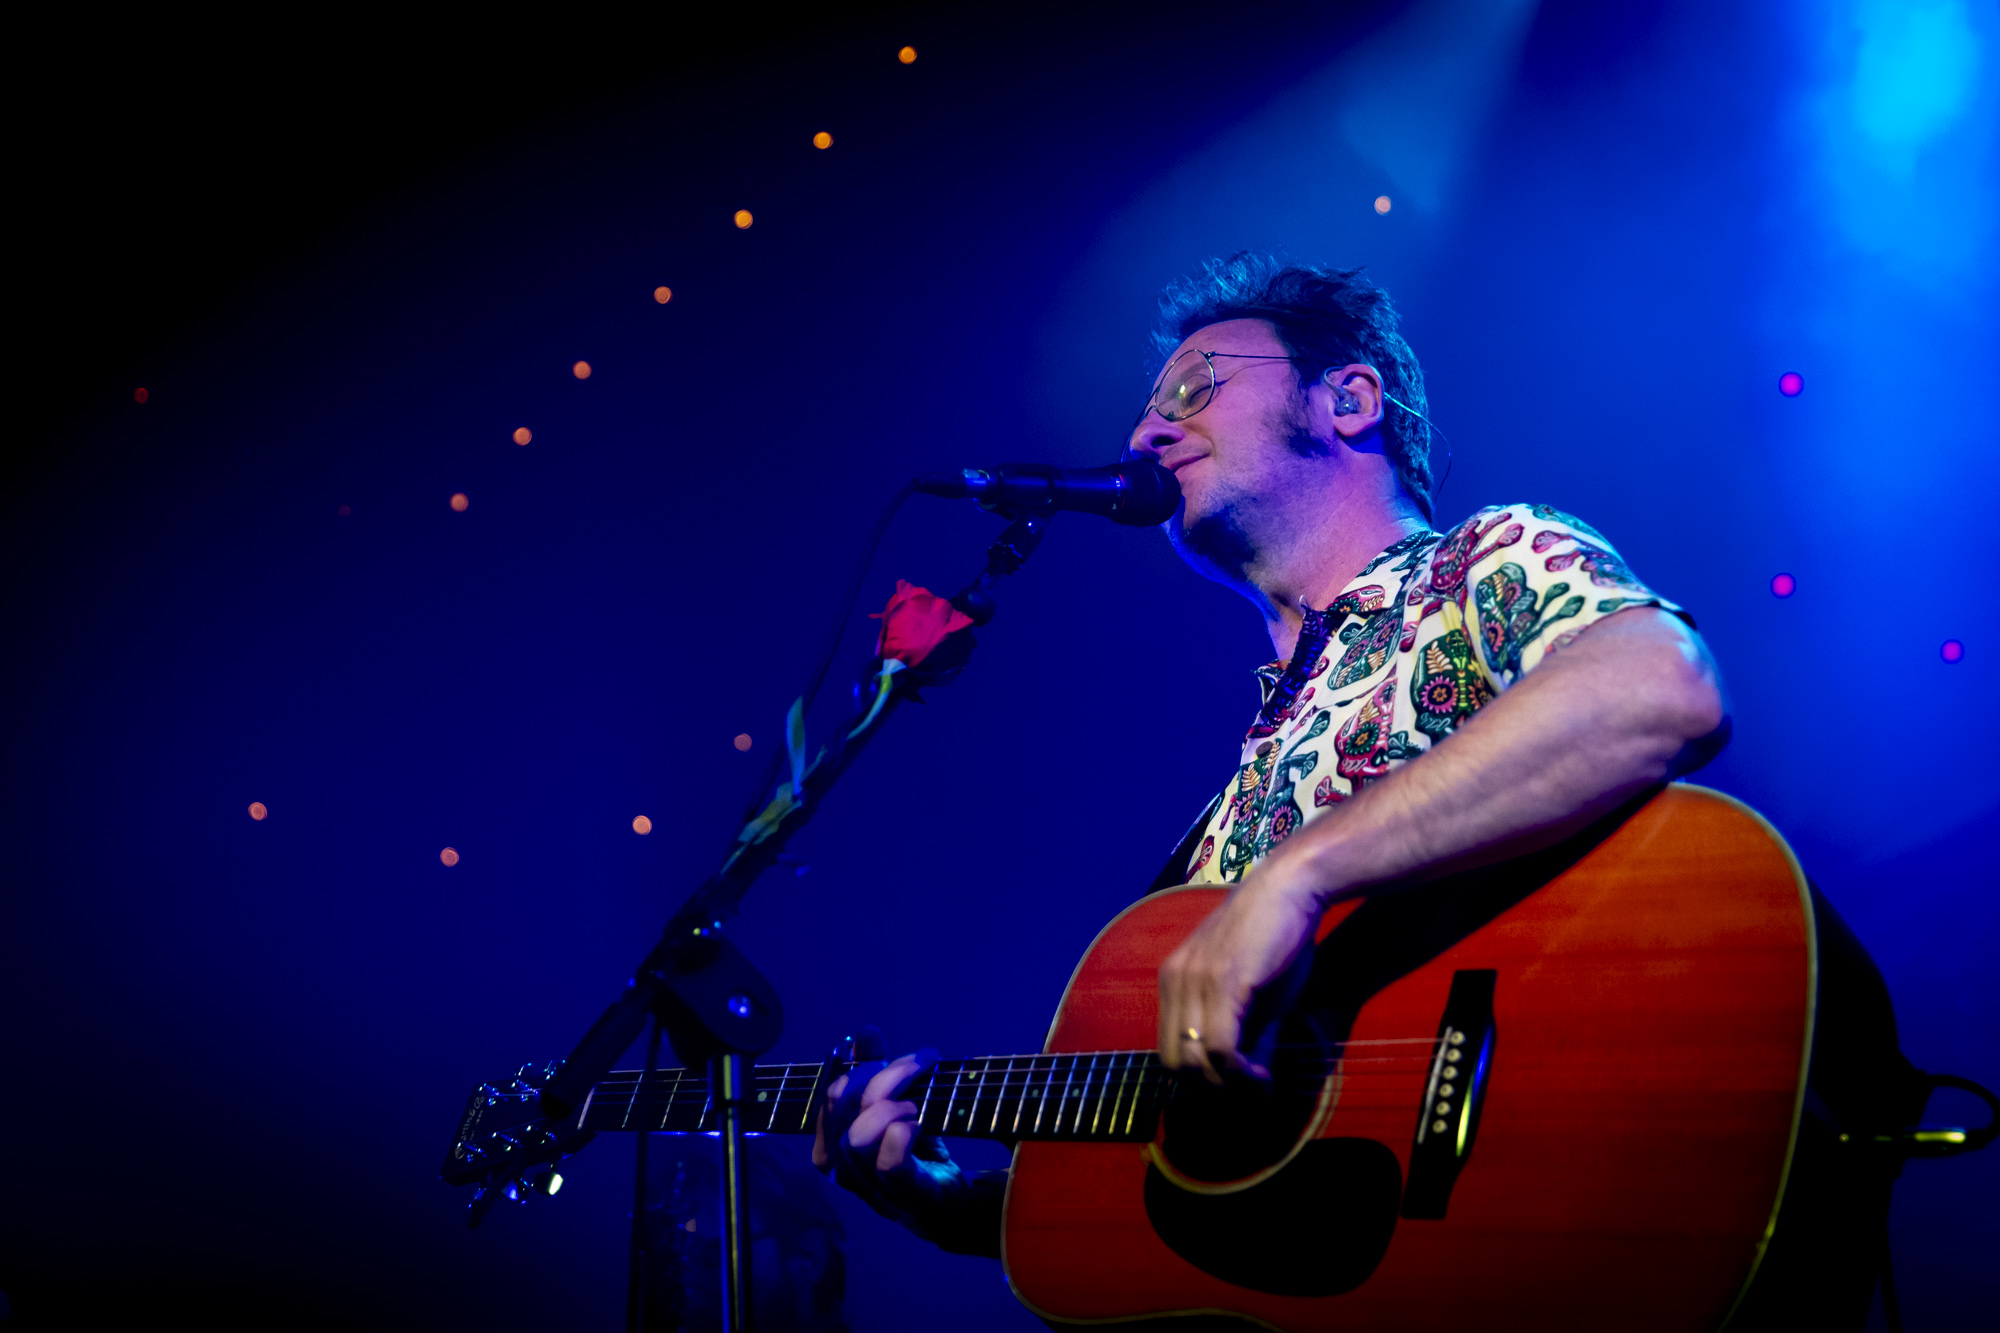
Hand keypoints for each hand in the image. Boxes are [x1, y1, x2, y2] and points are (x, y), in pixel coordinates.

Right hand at [811, 1027, 1004, 1256]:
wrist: (957, 1203)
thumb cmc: (920, 1153)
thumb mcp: (897, 1106)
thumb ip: (878, 1071)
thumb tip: (864, 1033)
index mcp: (839, 1145)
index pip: (829, 1100)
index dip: (850, 1067)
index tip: (872, 1043)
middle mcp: (849, 1170)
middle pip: (841, 1114)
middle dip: (877, 1077)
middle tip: (918, 1064)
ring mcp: (875, 1188)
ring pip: (858, 1140)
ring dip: (889, 1107)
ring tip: (917, 1102)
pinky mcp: (906, 1198)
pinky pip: (889, 1165)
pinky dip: (902, 1135)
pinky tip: (920, 1123)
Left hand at [1157, 869, 1325, 1082]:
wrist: (1292, 887)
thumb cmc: (1278, 935)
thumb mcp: (1256, 993)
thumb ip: (1247, 1032)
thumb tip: (1249, 1077)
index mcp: (1174, 979)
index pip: (1168, 1050)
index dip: (1201, 1078)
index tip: (1238, 1086)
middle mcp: (1174, 980)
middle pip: (1173, 1064)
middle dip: (1210, 1088)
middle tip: (1249, 1090)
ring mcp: (1194, 981)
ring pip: (1192, 1062)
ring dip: (1227, 1086)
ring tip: (1260, 1084)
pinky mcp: (1222, 983)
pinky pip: (1219, 1048)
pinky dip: (1240, 1073)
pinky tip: (1264, 1075)